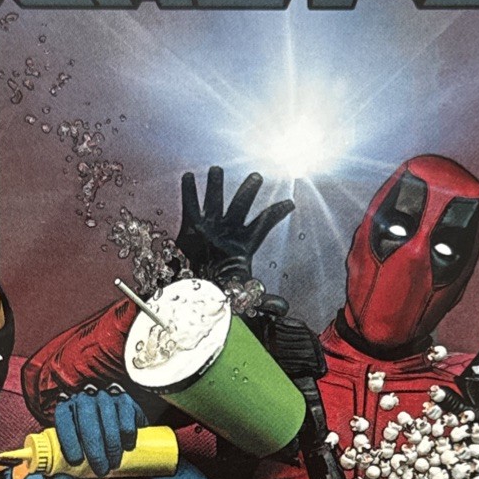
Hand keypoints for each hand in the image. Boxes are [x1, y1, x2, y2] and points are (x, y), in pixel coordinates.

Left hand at [53, 384, 141, 475]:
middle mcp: (83, 399)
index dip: (68, 440)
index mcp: (65, 409)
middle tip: (101, 470)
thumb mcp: (75, 461)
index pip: (63, 420)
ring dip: (112, 444)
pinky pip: (127, 414)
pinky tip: (128, 445)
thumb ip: (65, 473)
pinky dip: (128, 432)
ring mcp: (104, 397)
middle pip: (87, 421)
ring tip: (114, 463)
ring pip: (108, 418)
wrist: (113, 435)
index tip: (77, 461)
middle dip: (94, 449)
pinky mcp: (124, 399)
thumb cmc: (89, 449)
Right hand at [177, 166, 294, 289]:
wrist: (197, 294)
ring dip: (216, 185)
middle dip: (248, 190)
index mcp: (245, 243)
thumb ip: (263, 299)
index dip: (277, 212)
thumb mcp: (243, 293)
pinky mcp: (192, 227)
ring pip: (216, 200)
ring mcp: (211, 226)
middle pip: (241, 205)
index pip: (264, 223)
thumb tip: (283, 309)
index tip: (291, 203)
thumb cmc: (222, 291)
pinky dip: (189, 193)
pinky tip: (188, 177)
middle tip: (256, 176)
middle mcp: (229, 230)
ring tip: (216, 169)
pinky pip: (190, 206)